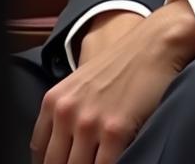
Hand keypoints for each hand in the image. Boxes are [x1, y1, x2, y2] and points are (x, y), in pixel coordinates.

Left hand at [31, 0, 194, 163]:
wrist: (154, 44)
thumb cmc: (122, 64)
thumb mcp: (81, 84)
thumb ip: (67, 114)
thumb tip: (63, 149)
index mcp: (54, 101)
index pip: (40, 153)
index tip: (66, 163)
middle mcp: (66, 112)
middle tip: (86, 162)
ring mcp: (90, 123)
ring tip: (102, 161)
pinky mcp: (115, 131)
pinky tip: (120, 161)